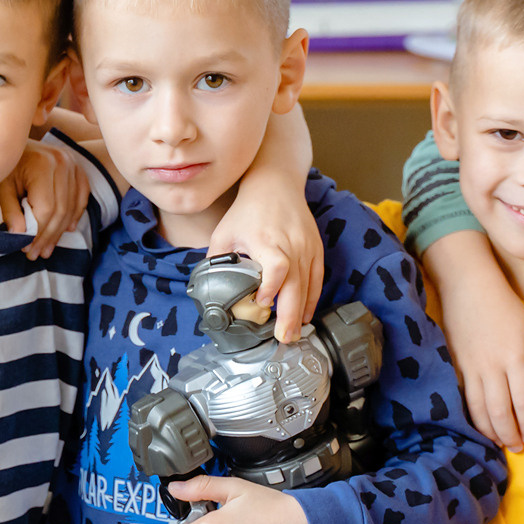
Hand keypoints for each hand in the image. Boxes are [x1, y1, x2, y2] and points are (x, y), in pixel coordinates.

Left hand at [0, 139, 90, 259]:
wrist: (12, 142)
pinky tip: (66, 230)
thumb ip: (9, 210)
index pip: (46, 209)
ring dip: (59, 231)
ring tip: (46, 249)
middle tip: (36, 254)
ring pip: (71, 207)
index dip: (37, 233)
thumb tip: (19, 236)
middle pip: (61, 210)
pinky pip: (82, 196)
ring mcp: (73, 163)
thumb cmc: (4, 165)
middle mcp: (62, 162)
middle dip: (48, 237)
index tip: (25, 248)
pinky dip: (75, 215)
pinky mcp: (78, 168)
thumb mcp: (0, 186)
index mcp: (42, 164)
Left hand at [210, 190, 323, 344]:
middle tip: (284, 338)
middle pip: (295, 284)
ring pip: (308, 285)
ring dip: (301, 312)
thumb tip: (207, 288)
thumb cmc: (248, 210)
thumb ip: (216, 260)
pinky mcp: (315, 249)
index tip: (263, 304)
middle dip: (289, 315)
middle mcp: (291, 244)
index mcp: (267, 240)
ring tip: (293, 334)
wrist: (275, 185)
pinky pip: (317, 278)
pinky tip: (304, 314)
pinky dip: (312, 298)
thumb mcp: (224, 233)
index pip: (277, 267)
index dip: (272, 288)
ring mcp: (306, 247)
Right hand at [422, 232, 523, 451]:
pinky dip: (471, 417)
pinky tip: (479, 426)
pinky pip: (462, 399)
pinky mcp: (455, 365)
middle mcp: (492, 367)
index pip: (523, 401)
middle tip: (519, 448)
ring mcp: (470, 367)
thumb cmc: (505, 305)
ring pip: (479, 410)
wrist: (466, 286)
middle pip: (500, 412)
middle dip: (510, 435)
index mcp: (515, 357)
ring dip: (490, 431)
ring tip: (501, 443)